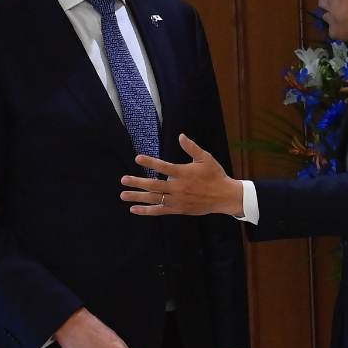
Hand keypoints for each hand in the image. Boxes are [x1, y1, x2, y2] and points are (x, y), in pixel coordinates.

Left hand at [121, 134, 244, 216]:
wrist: (224, 196)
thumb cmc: (215, 175)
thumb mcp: (205, 158)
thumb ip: (191, 147)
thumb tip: (181, 136)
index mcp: (183, 173)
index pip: (164, 167)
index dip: (150, 162)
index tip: (138, 158)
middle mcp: (178, 187)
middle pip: (154, 185)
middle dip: (137, 182)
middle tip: (123, 180)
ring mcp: (177, 200)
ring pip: (154, 198)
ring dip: (138, 197)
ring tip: (123, 195)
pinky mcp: (178, 209)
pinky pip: (159, 210)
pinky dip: (147, 211)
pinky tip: (134, 209)